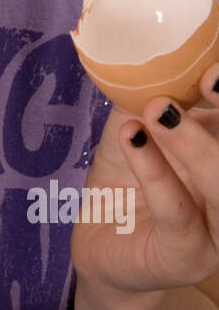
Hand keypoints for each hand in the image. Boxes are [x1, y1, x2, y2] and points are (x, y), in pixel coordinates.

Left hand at [71, 62, 218, 293]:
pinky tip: (132, 139)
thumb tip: (148, 51)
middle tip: (205, 78)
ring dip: (192, 143)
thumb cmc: (126, 183)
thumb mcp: (136, 130)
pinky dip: (155, 172)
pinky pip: (177, 213)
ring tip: (156, 109)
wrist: (101, 247)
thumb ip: (148, 97)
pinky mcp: (187, 257)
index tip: (215, 69)